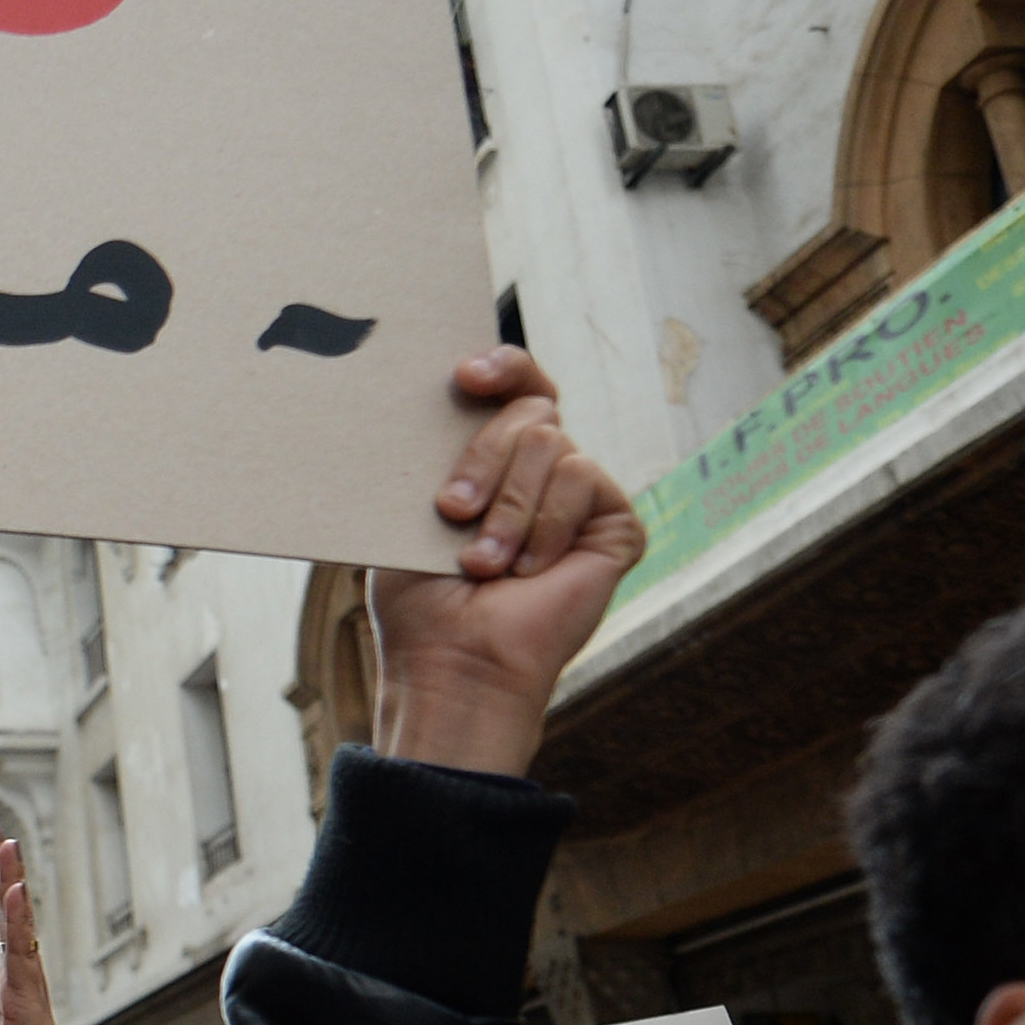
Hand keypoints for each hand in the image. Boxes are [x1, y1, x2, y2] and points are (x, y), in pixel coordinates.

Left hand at [0, 824, 79, 1024]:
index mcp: (10, 984)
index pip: (1, 924)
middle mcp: (22, 979)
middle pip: (11, 914)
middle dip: (2, 872)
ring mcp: (27, 988)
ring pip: (19, 926)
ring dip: (11, 884)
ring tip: (6, 843)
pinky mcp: (28, 1004)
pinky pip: (22, 955)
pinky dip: (18, 922)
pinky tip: (15, 891)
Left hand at [367, 348, 642, 777]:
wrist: (453, 658)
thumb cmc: (421, 597)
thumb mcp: (408, 508)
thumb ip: (430, 447)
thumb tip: (412, 391)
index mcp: (495, 457)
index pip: (514, 384)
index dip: (501, 366)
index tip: (465, 376)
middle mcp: (543, 470)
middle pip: (529, 409)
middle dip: (483, 457)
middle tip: (451, 510)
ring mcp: (581, 497)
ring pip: (554, 443)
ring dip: (508, 508)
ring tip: (483, 564)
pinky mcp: (616, 525)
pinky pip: (585, 480)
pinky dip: (545, 526)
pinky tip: (528, 571)